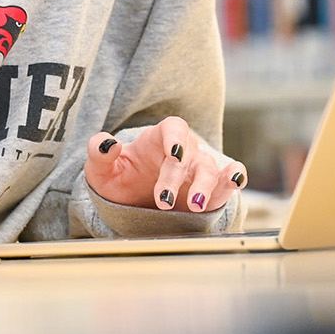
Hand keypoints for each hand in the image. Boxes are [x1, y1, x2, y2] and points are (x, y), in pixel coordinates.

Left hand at [85, 116, 246, 213]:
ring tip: (195, 206)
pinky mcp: (210, 191)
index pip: (173, 127)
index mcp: (158, 139)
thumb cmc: (119, 179)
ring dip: (205, 187)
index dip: (175, 138)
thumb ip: (98, 152)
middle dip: (177, 177)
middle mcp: (183, 151)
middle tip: (163, 202)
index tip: (172, 154)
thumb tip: (107, 144)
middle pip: (189, 155)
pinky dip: (234, 178)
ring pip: (210, 170)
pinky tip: (235, 181)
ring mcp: (198, 170)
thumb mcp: (100, 169)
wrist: (132, 203)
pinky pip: (226, 181)